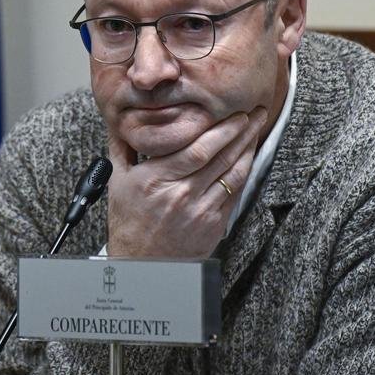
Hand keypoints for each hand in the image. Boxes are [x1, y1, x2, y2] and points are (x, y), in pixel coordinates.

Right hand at [106, 106, 267, 257]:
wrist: (142, 264)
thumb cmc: (129, 222)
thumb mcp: (117, 182)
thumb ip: (121, 148)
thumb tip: (119, 121)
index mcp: (154, 179)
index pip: (195, 149)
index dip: (219, 129)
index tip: (231, 111)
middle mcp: (179, 194)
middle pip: (218, 156)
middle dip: (240, 130)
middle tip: (254, 110)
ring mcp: (200, 211)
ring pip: (232, 173)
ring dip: (248, 147)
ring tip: (257, 126)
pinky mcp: (214, 224)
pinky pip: (234, 193)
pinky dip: (245, 171)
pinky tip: (249, 156)